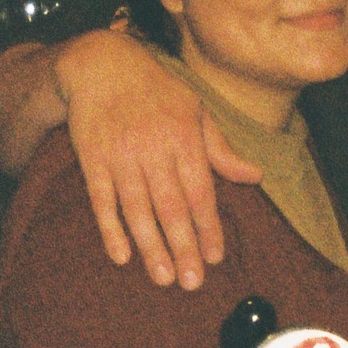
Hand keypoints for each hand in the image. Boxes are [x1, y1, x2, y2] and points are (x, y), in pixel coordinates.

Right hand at [56, 25, 262, 287]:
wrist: (102, 65)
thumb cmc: (157, 91)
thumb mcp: (196, 110)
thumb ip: (221, 149)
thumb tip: (255, 175)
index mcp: (184, 136)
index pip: (199, 190)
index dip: (208, 226)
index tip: (215, 257)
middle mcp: (153, 147)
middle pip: (170, 206)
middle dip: (182, 246)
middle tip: (191, 282)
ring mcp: (120, 155)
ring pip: (137, 208)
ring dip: (150, 246)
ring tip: (163, 278)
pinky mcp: (92, 160)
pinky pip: (101, 200)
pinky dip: (110, 229)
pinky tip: (122, 255)